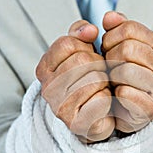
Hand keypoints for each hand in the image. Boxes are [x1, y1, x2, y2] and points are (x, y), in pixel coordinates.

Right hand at [36, 20, 114, 142]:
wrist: (95, 115)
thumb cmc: (89, 81)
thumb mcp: (81, 51)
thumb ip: (80, 34)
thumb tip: (90, 29)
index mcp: (44, 69)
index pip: (67, 43)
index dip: (86, 46)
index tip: (90, 56)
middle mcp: (48, 89)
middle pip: (82, 60)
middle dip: (98, 64)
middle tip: (100, 74)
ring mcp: (60, 108)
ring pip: (94, 79)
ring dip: (105, 82)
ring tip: (102, 88)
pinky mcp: (76, 123)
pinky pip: (100, 100)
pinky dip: (108, 98)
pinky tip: (104, 103)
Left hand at [102, 11, 152, 132]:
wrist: (125, 111)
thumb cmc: (120, 78)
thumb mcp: (117, 49)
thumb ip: (115, 30)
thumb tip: (109, 17)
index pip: (129, 29)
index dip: (110, 37)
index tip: (105, 48)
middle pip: (128, 49)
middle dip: (109, 58)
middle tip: (107, 67)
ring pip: (126, 70)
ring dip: (112, 76)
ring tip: (111, 81)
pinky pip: (126, 93)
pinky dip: (116, 94)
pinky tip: (116, 96)